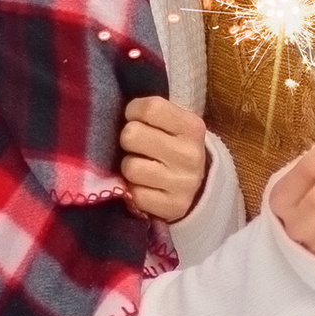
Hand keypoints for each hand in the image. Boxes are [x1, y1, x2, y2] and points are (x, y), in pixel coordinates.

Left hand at [120, 97, 210, 224]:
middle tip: (138, 146)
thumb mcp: (174, 123)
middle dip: (129, 140)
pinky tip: (147, 186)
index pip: (149, 108)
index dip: (133, 111)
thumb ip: (151, 113)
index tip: (137, 119)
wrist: (199, 185)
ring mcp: (183, 184)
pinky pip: (135, 195)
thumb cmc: (176, 146)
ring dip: (130, 167)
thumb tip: (115, 109)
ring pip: (130, 167)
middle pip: (131, 135)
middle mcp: (190, 154)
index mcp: (191, 127)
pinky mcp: (174, 207)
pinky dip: (134, 191)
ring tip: (143, 166)